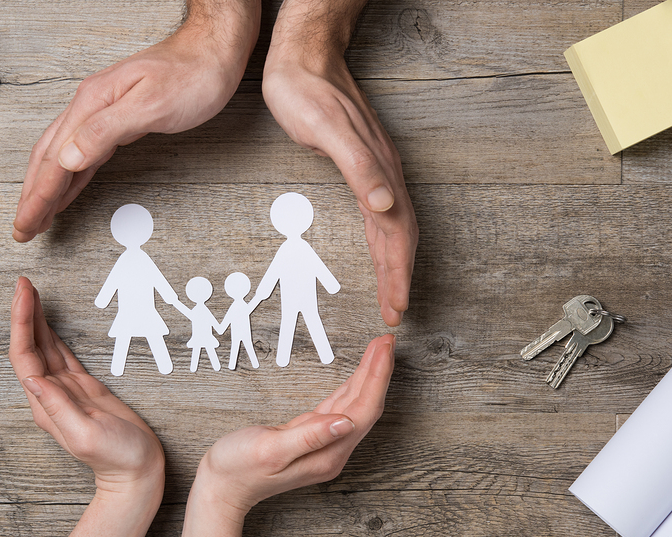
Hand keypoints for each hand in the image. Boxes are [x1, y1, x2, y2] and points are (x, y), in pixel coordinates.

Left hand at [9, 276, 164, 494]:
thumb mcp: (86, 434)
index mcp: (46, 405)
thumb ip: (58, 408)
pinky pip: (61, 353)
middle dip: (23, 313)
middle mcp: (50, 395)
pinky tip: (47, 320)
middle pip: (29, 346)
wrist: (136, 472)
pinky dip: (52, 333)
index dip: (22, 323)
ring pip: (43, 347)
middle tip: (22, 282)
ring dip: (35, 319)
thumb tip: (32, 379)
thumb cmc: (117, 457)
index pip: (25, 356)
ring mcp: (65, 390)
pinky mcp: (82, 387)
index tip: (24, 295)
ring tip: (29, 292)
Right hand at [13, 8, 259, 242]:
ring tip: (35, 217)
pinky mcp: (117, 121)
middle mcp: (90, 106)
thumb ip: (106, 131)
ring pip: (62, 158)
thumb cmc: (192, 74)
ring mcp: (101, 113)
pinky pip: (83, 155)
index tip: (25, 223)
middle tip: (22, 229)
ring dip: (46, 190)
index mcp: (92, 102)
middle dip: (32, 197)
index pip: (54, 158)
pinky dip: (69, 178)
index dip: (37, 196)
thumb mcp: (151, 105)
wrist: (213, 52)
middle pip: (48, 158)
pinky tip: (65, 191)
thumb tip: (68, 158)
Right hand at [196, 334, 394, 513]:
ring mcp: (324, 445)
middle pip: (365, 407)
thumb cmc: (239, 468)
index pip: (363, 411)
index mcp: (327, 455)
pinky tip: (357, 376)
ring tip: (378, 350)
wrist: (222, 486)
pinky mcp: (312, 437)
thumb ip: (310, 436)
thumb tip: (346, 422)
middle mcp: (332, 452)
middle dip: (378, 372)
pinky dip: (350, 387)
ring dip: (367, 377)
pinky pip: (339, 408)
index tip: (384, 350)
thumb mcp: (271, 449)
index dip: (376, 378)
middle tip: (386, 341)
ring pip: (355, 406)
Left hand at [263, 31, 417, 326]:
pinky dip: (381, 240)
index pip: (396, 233)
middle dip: (399, 277)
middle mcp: (384, 173)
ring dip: (392, 262)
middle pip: (400, 235)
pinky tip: (377, 249)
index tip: (397, 306)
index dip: (397, 273)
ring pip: (392, 226)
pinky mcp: (361, 165)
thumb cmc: (308, 92)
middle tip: (396, 312)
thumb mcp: (328, 131)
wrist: (302, 57)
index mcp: (380, 171)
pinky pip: (379, 212)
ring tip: (392, 293)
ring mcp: (375, 169)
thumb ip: (360, 169)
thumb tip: (386, 206)